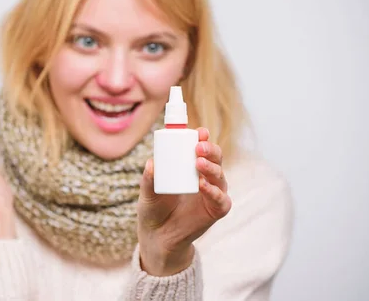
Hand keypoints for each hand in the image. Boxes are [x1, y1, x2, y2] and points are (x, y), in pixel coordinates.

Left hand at [137, 127, 230, 275]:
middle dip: (210, 149)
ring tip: (198, 163)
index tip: (199, 132)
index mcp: (190, 167)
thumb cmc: (154, 208)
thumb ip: (148, 178)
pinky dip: (214, 192)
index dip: (203, 138)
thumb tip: (151, 163)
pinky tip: (203, 186)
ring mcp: (212, 193)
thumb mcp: (147, 191)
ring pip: (220, 176)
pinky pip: (221, 199)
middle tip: (199, 147)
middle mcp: (205, 177)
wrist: (157, 236)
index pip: (201, 148)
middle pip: (215, 158)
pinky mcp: (216, 210)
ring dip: (211, 167)